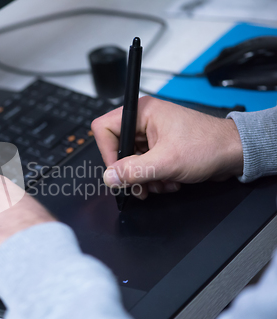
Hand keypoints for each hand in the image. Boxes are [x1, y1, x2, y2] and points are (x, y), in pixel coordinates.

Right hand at [91, 96, 242, 198]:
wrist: (235, 152)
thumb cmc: (209, 145)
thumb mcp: (166, 162)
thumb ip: (134, 171)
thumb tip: (109, 177)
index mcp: (142, 112)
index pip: (104, 129)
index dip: (108, 152)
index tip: (118, 172)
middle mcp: (144, 120)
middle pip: (117, 148)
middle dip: (130, 172)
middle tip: (140, 185)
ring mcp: (151, 134)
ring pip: (130, 160)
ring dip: (143, 178)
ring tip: (160, 184)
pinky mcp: (159, 146)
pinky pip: (143, 165)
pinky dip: (152, 178)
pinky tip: (168, 181)